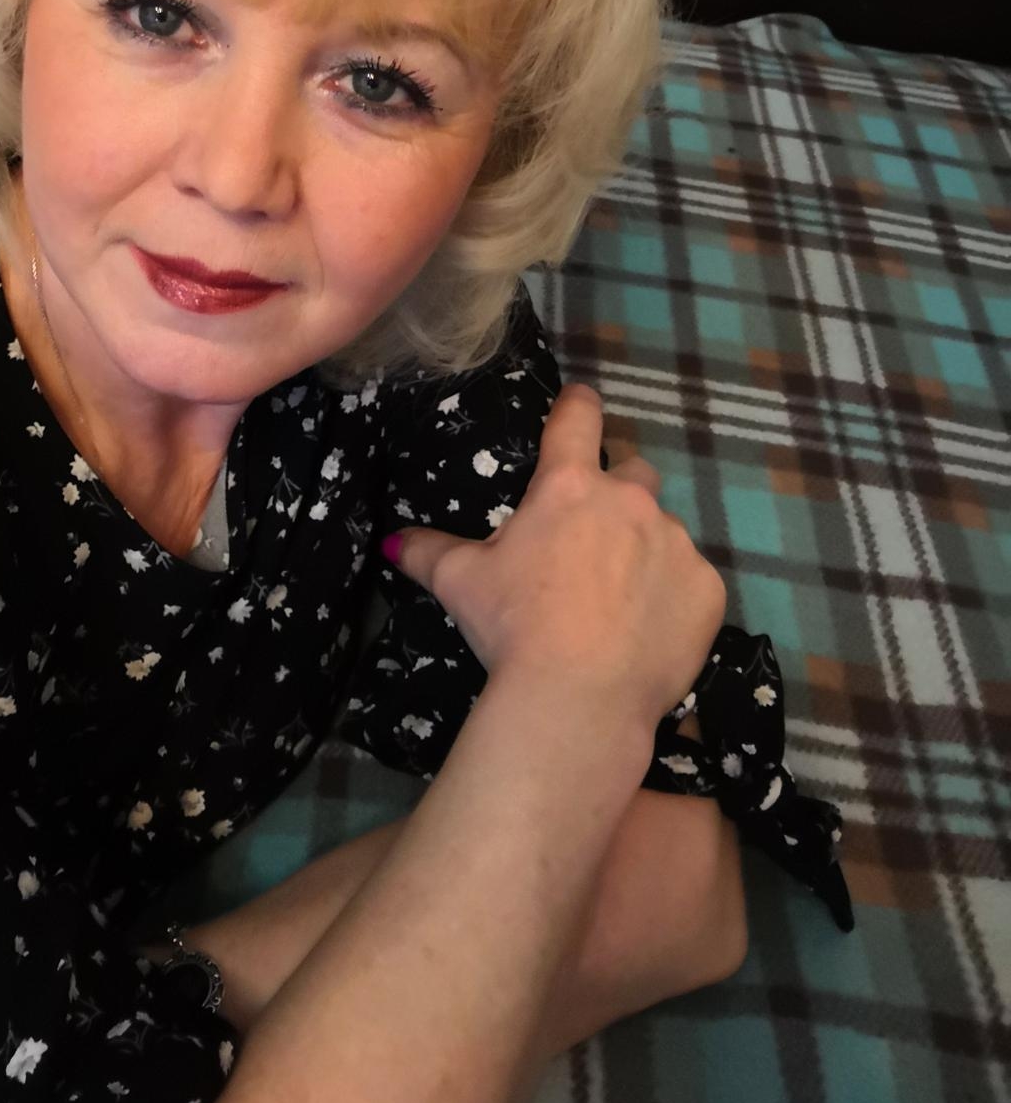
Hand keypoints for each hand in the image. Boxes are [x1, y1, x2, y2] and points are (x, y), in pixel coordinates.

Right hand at [385, 382, 725, 729]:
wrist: (579, 697)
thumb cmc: (514, 625)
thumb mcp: (460, 583)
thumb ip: (428, 551)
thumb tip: (395, 542)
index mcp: (568, 486)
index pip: (578, 417)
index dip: (578, 405)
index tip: (579, 404)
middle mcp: (629, 501)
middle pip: (632, 472)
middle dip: (616, 493)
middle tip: (591, 537)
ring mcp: (676, 543)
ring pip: (664, 531)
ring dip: (644, 550)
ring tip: (617, 600)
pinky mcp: (706, 589)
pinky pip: (691, 581)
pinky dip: (672, 597)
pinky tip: (647, 631)